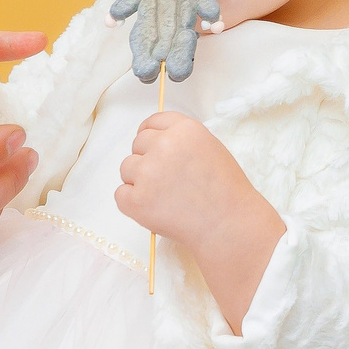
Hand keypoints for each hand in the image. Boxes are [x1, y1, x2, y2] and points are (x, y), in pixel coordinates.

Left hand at [116, 112, 286, 331]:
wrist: (228, 226)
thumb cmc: (225, 192)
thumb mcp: (210, 149)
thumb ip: (181, 140)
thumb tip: (154, 141)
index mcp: (184, 130)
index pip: (153, 122)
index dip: (150, 135)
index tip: (150, 146)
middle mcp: (163, 146)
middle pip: (137, 144)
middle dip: (146, 159)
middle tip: (165, 180)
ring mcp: (147, 173)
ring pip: (126, 168)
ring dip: (139, 181)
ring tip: (165, 197)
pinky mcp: (136, 200)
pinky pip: (121, 195)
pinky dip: (133, 203)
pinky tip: (156, 210)